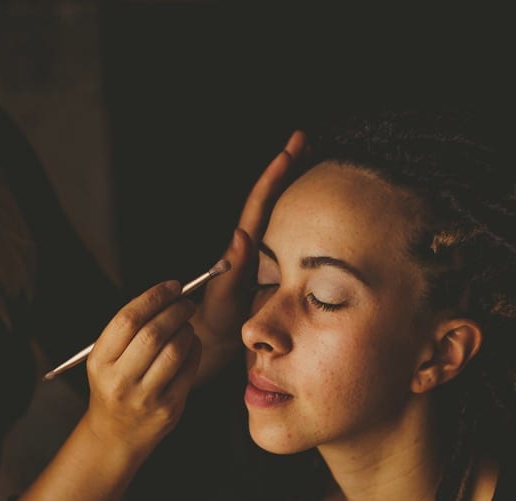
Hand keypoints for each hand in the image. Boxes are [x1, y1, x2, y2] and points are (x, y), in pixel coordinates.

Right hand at [84, 280, 200, 450]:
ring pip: (174, 351)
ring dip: (186, 330)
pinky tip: (191, 344)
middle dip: (175, 311)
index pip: (127, 320)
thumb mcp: (106, 360)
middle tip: (186, 303)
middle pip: (153, 334)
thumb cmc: (115, 386)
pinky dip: (194, 349)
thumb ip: (129, 331)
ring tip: (186, 324)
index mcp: (100, 362)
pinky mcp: (168, 408)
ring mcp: (145, 397)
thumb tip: (166, 295)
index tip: (172, 286)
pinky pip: (188, 370)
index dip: (153, 297)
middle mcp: (119, 381)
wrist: (116, 435)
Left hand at [192, 130, 306, 384]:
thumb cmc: (212, 326)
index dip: (273, 178)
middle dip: (286, 168)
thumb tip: (241, 235)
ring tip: (309, 158)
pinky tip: (306, 204)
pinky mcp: (264, 267)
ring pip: (276, 211)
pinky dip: (293, 211)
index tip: (289, 150)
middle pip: (269, 199)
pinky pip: (281, 232)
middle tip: (303, 139)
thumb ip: (231, 270)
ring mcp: (258, 256)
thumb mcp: (222, 300)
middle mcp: (250, 248)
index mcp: (242, 250)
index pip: (258, 205)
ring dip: (290, 184)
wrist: (207, 345)